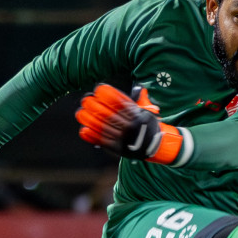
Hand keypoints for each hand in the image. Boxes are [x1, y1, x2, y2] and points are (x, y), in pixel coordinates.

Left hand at [76, 84, 191, 165]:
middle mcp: (131, 126)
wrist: (158, 146)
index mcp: (138, 115)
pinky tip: (84, 130)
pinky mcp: (119, 149)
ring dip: (90, 120)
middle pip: (110, 115)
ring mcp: (124, 138)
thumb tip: (141, 88)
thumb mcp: (148, 112)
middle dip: (95, 106)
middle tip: (86, 100)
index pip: (121, 103)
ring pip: (104, 128)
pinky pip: (104, 142)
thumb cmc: (149, 126)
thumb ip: (141, 100)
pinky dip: (92, 136)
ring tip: (80, 113)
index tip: (99, 89)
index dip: (108, 95)